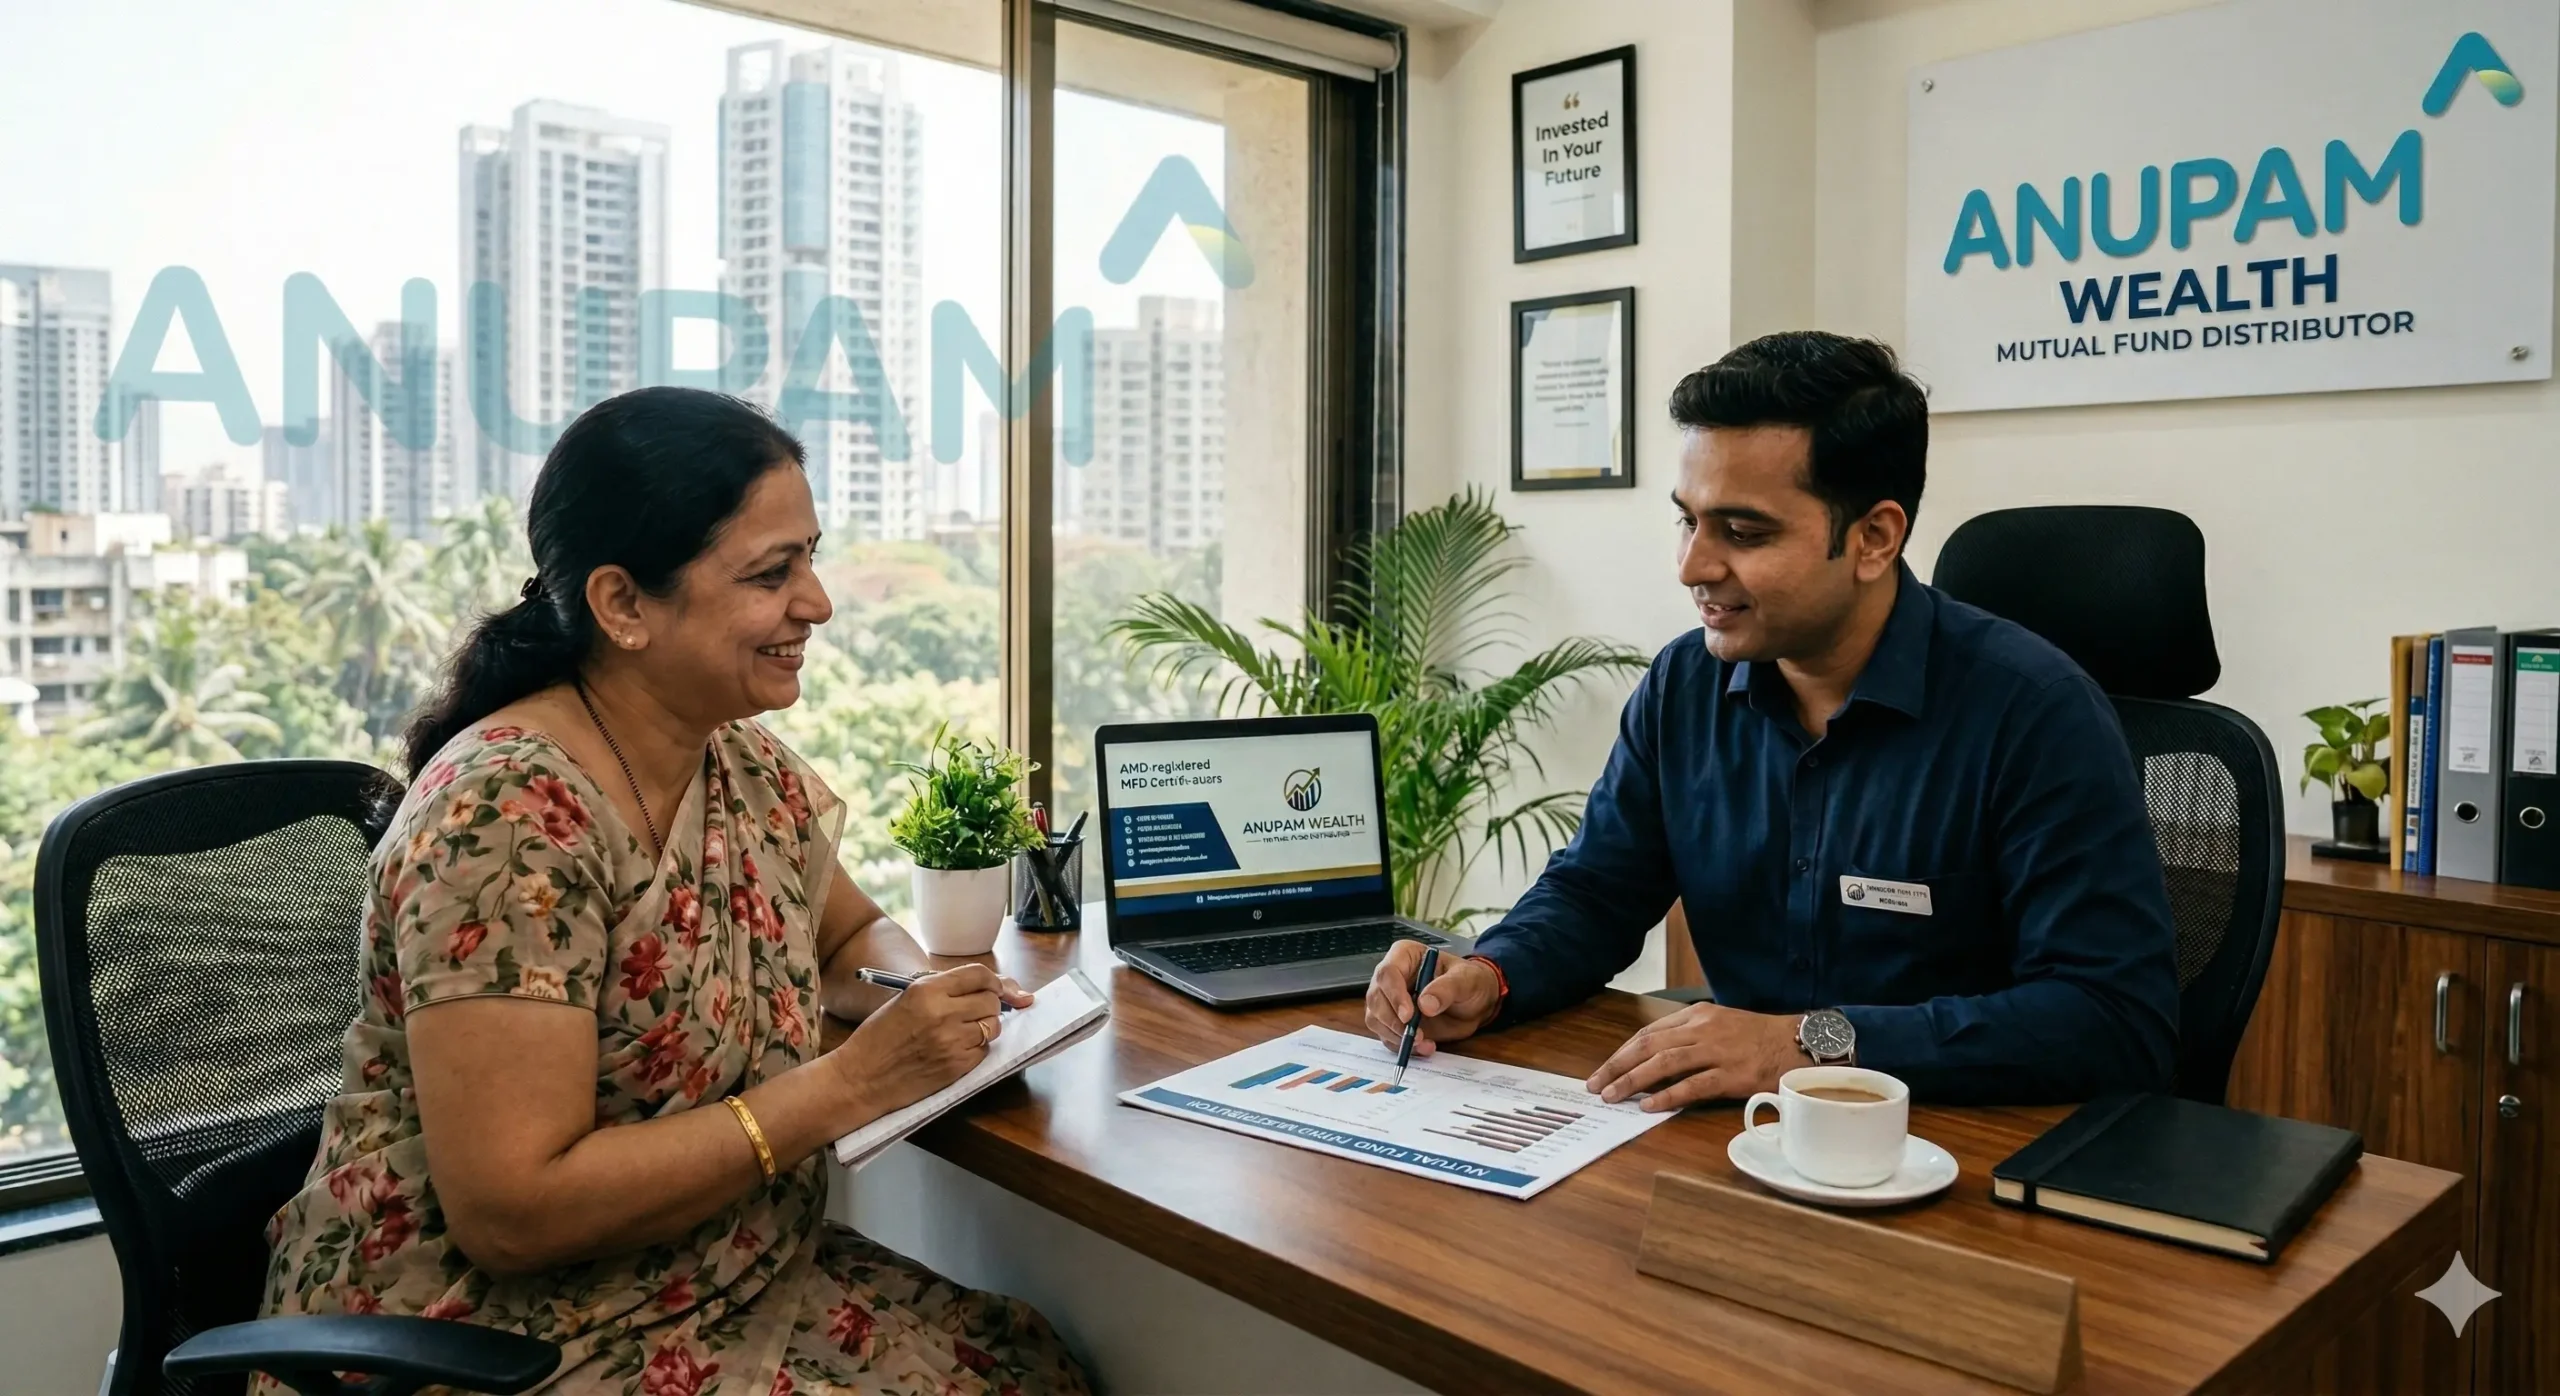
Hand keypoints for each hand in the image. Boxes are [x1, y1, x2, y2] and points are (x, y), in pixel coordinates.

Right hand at [830, 965, 1033, 1118]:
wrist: (861, 1078)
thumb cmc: (879, 1037)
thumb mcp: (905, 999)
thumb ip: (942, 990)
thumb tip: (985, 987)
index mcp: (926, 990)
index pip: (979, 974)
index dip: (994, 981)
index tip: (1000, 988)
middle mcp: (943, 1012)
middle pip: (992, 1001)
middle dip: (991, 1005)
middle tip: (977, 1012)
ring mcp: (952, 1041)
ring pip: (993, 1027)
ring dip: (985, 1028)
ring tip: (963, 1031)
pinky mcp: (957, 1066)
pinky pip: (984, 1051)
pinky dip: (977, 1049)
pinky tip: (956, 1050)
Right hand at [1363, 941, 1502, 1056]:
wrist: (1475, 1003)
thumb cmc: (1470, 982)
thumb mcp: (1466, 980)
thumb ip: (1447, 988)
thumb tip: (1425, 1004)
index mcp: (1405, 956)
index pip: (1388, 973)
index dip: (1394, 995)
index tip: (1408, 1015)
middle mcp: (1391, 977)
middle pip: (1376, 998)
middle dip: (1392, 1021)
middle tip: (1416, 1035)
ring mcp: (1389, 1000)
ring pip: (1376, 1019)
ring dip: (1396, 1036)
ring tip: (1424, 1043)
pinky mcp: (1393, 1021)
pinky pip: (1387, 1035)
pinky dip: (1401, 1046)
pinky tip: (1424, 1047)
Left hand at [1585, 1004, 1808, 1111]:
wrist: (1799, 1043)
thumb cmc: (1759, 1037)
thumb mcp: (1721, 1024)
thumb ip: (1690, 1035)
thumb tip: (1654, 1058)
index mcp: (1698, 1015)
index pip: (1649, 1032)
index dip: (1623, 1052)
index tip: (1604, 1068)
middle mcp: (1703, 1029)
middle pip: (1649, 1045)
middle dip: (1617, 1065)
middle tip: (1595, 1084)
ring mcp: (1718, 1051)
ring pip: (1665, 1063)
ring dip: (1633, 1080)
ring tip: (1613, 1096)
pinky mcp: (1733, 1075)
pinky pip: (1693, 1085)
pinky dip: (1668, 1095)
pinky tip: (1649, 1106)